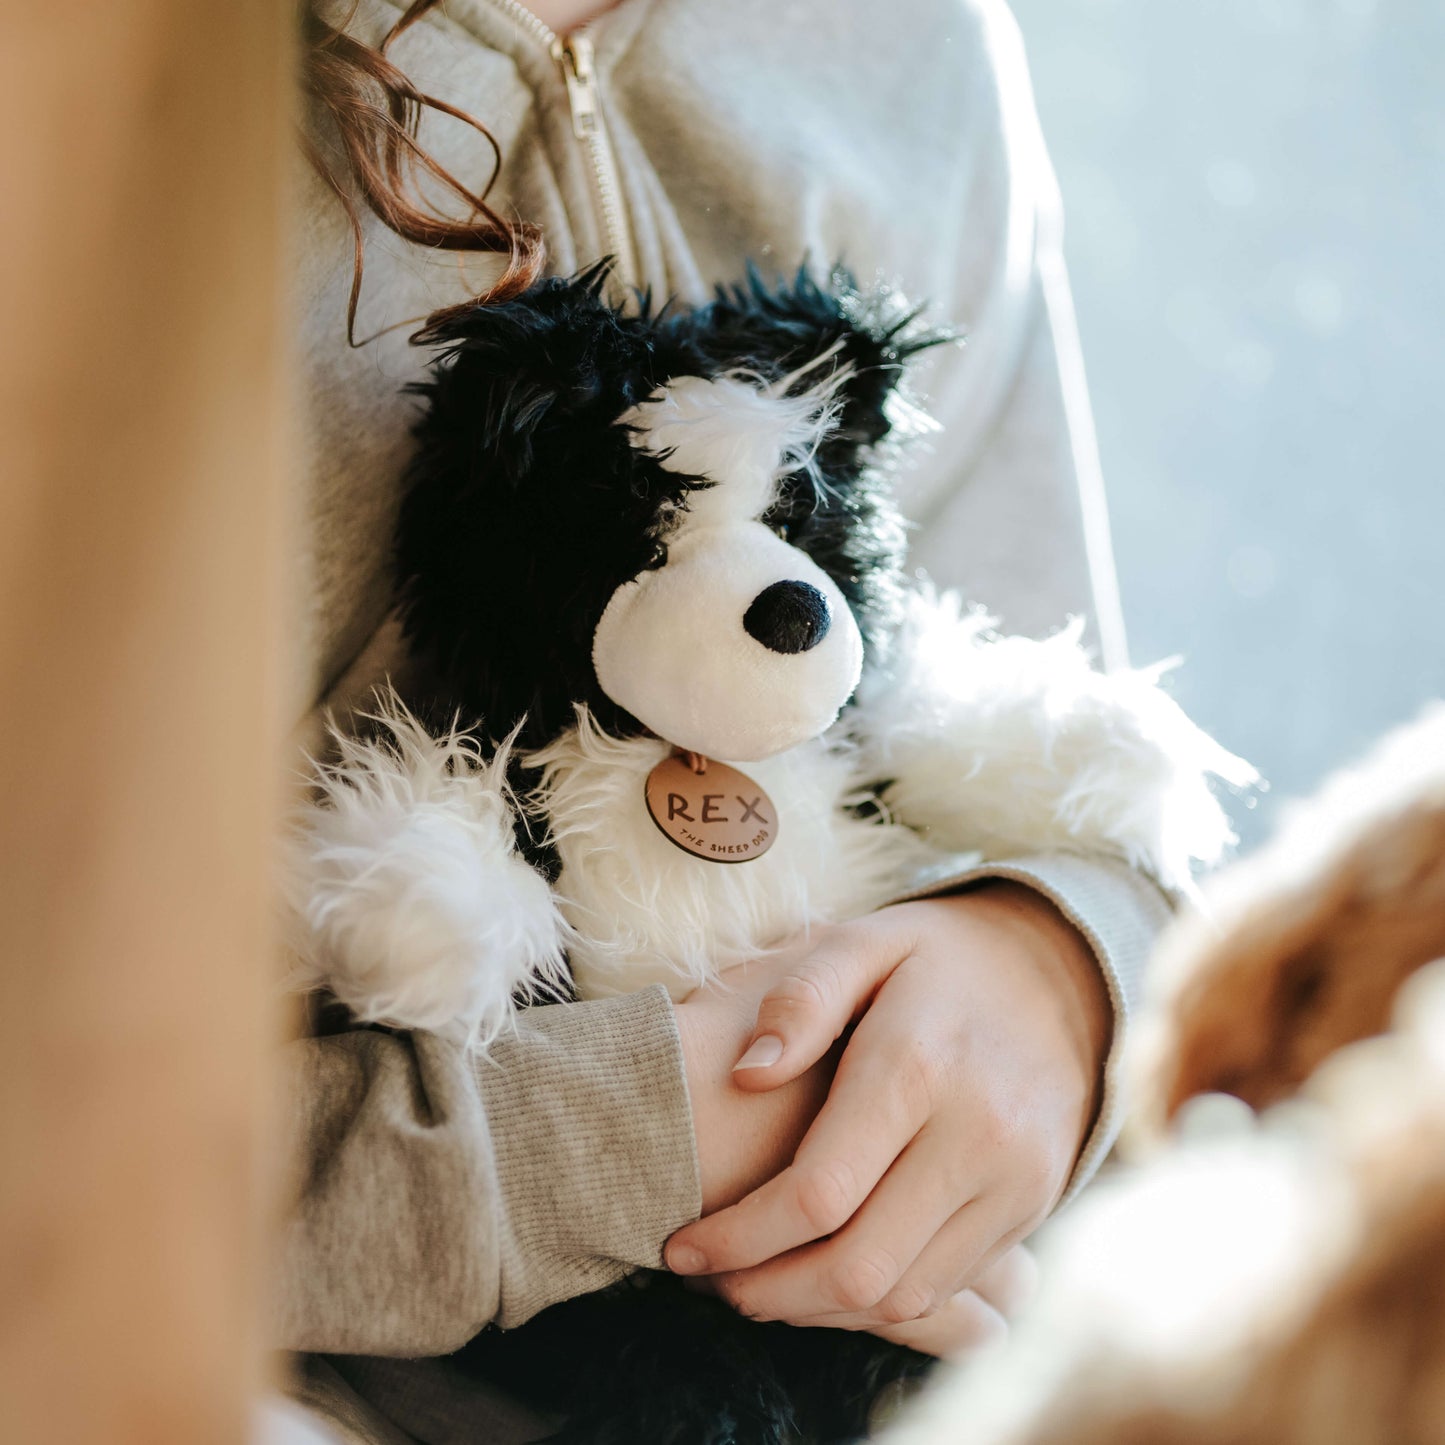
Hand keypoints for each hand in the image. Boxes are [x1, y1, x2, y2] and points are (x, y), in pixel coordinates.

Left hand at [665, 885, 1108, 1337]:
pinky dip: (872, 1301)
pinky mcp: (1030, 1210)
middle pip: (858, 1265)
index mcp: (918, 1065)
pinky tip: (818, 1274)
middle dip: (766, 1290)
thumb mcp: (863, 941)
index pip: (819, 1192)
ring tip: (751, 1283)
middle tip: (707, 1279)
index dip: (738, 1236)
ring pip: (901, 1295)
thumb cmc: (931, 957)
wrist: (1057, 974)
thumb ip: (801, 997)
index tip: (680, 1245)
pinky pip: (944, 1288)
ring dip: (813, 1309)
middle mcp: (977, 1135)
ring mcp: (1014, 1182)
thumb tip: (746, 1074)